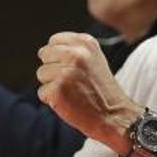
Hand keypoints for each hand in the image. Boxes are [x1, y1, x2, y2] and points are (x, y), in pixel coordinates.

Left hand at [37, 32, 139, 152]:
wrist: (115, 115)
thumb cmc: (102, 90)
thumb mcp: (94, 59)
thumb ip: (73, 50)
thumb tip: (44, 51)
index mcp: (85, 43)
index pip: (53, 41)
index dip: (58, 56)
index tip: (72, 68)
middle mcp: (75, 54)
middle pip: (45, 55)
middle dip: (53, 68)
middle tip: (74, 82)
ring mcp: (66, 72)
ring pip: (41, 74)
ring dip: (53, 85)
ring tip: (74, 92)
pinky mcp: (57, 90)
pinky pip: (42, 92)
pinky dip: (52, 100)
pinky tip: (70, 102)